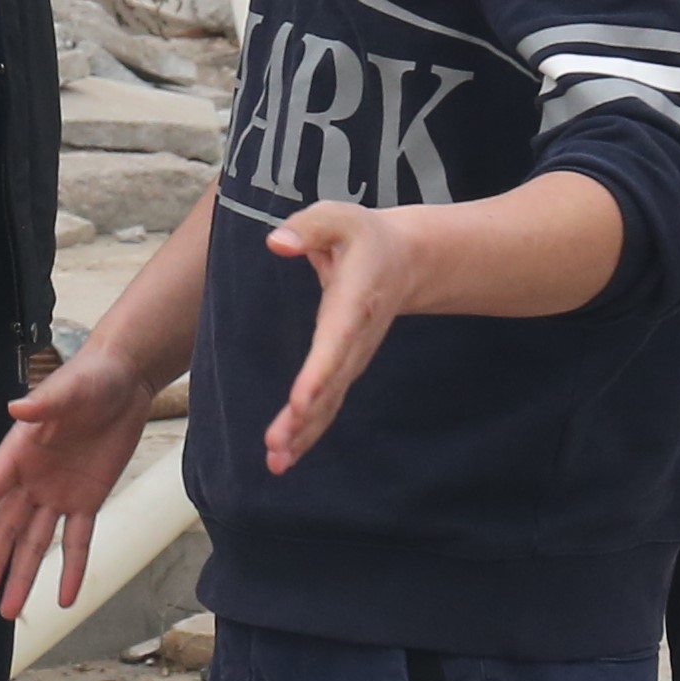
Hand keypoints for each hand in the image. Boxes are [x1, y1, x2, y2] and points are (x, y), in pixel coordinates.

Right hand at [0, 346, 150, 612]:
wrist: (124, 382)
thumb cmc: (90, 378)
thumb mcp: (69, 389)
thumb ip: (44, 404)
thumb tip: (16, 410)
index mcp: (19, 450)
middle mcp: (32, 478)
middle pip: (7, 526)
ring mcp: (58, 493)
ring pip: (35, 542)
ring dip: (22, 574)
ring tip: (7, 609)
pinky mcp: (87, 500)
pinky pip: (77, 541)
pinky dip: (71, 569)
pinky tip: (63, 598)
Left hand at [260, 200, 460, 473]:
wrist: (404, 261)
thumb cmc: (361, 236)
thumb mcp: (337, 218)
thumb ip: (308, 228)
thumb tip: (277, 243)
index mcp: (353, 303)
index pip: (334, 343)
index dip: (318, 373)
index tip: (300, 401)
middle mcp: (355, 340)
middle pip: (330, 385)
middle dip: (305, 417)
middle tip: (277, 445)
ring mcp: (352, 359)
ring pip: (329, 403)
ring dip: (303, 434)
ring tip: (275, 462)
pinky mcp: (344, 369)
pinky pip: (327, 405)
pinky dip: (307, 432)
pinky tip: (283, 457)